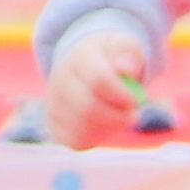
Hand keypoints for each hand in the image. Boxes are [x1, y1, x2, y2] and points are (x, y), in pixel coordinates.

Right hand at [44, 22, 152, 144]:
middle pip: (89, 108)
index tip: (136, 101)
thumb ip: (129, 54)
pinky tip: (106, 126)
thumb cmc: (113, 58)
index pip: (99, 80)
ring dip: (111, 128)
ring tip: (120, 117)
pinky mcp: (54, 126)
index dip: (122, 95)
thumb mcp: (125, 47)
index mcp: (79, 57)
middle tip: (133, 114)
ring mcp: (53, 104)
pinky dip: (98, 138)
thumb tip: (127, 68)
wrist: (86, 68)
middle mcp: (59, 79)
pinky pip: (77, 142)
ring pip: (84, 128)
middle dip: (118, 117)